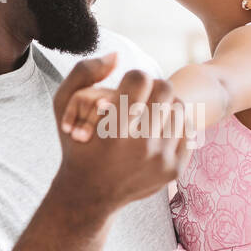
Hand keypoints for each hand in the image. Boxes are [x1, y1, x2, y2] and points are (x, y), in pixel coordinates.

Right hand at [51, 54, 187, 217]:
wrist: (89, 195)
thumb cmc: (76, 144)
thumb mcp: (64, 106)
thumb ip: (83, 72)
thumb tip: (117, 55)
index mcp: (113, 128)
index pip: (141, 78)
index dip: (132, 78)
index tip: (125, 88)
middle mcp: (140, 145)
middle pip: (164, 89)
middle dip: (151, 88)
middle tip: (140, 98)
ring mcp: (160, 160)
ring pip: (178, 108)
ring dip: (163, 107)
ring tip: (146, 115)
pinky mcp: (174, 170)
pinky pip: (186, 130)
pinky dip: (172, 127)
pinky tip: (155, 132)